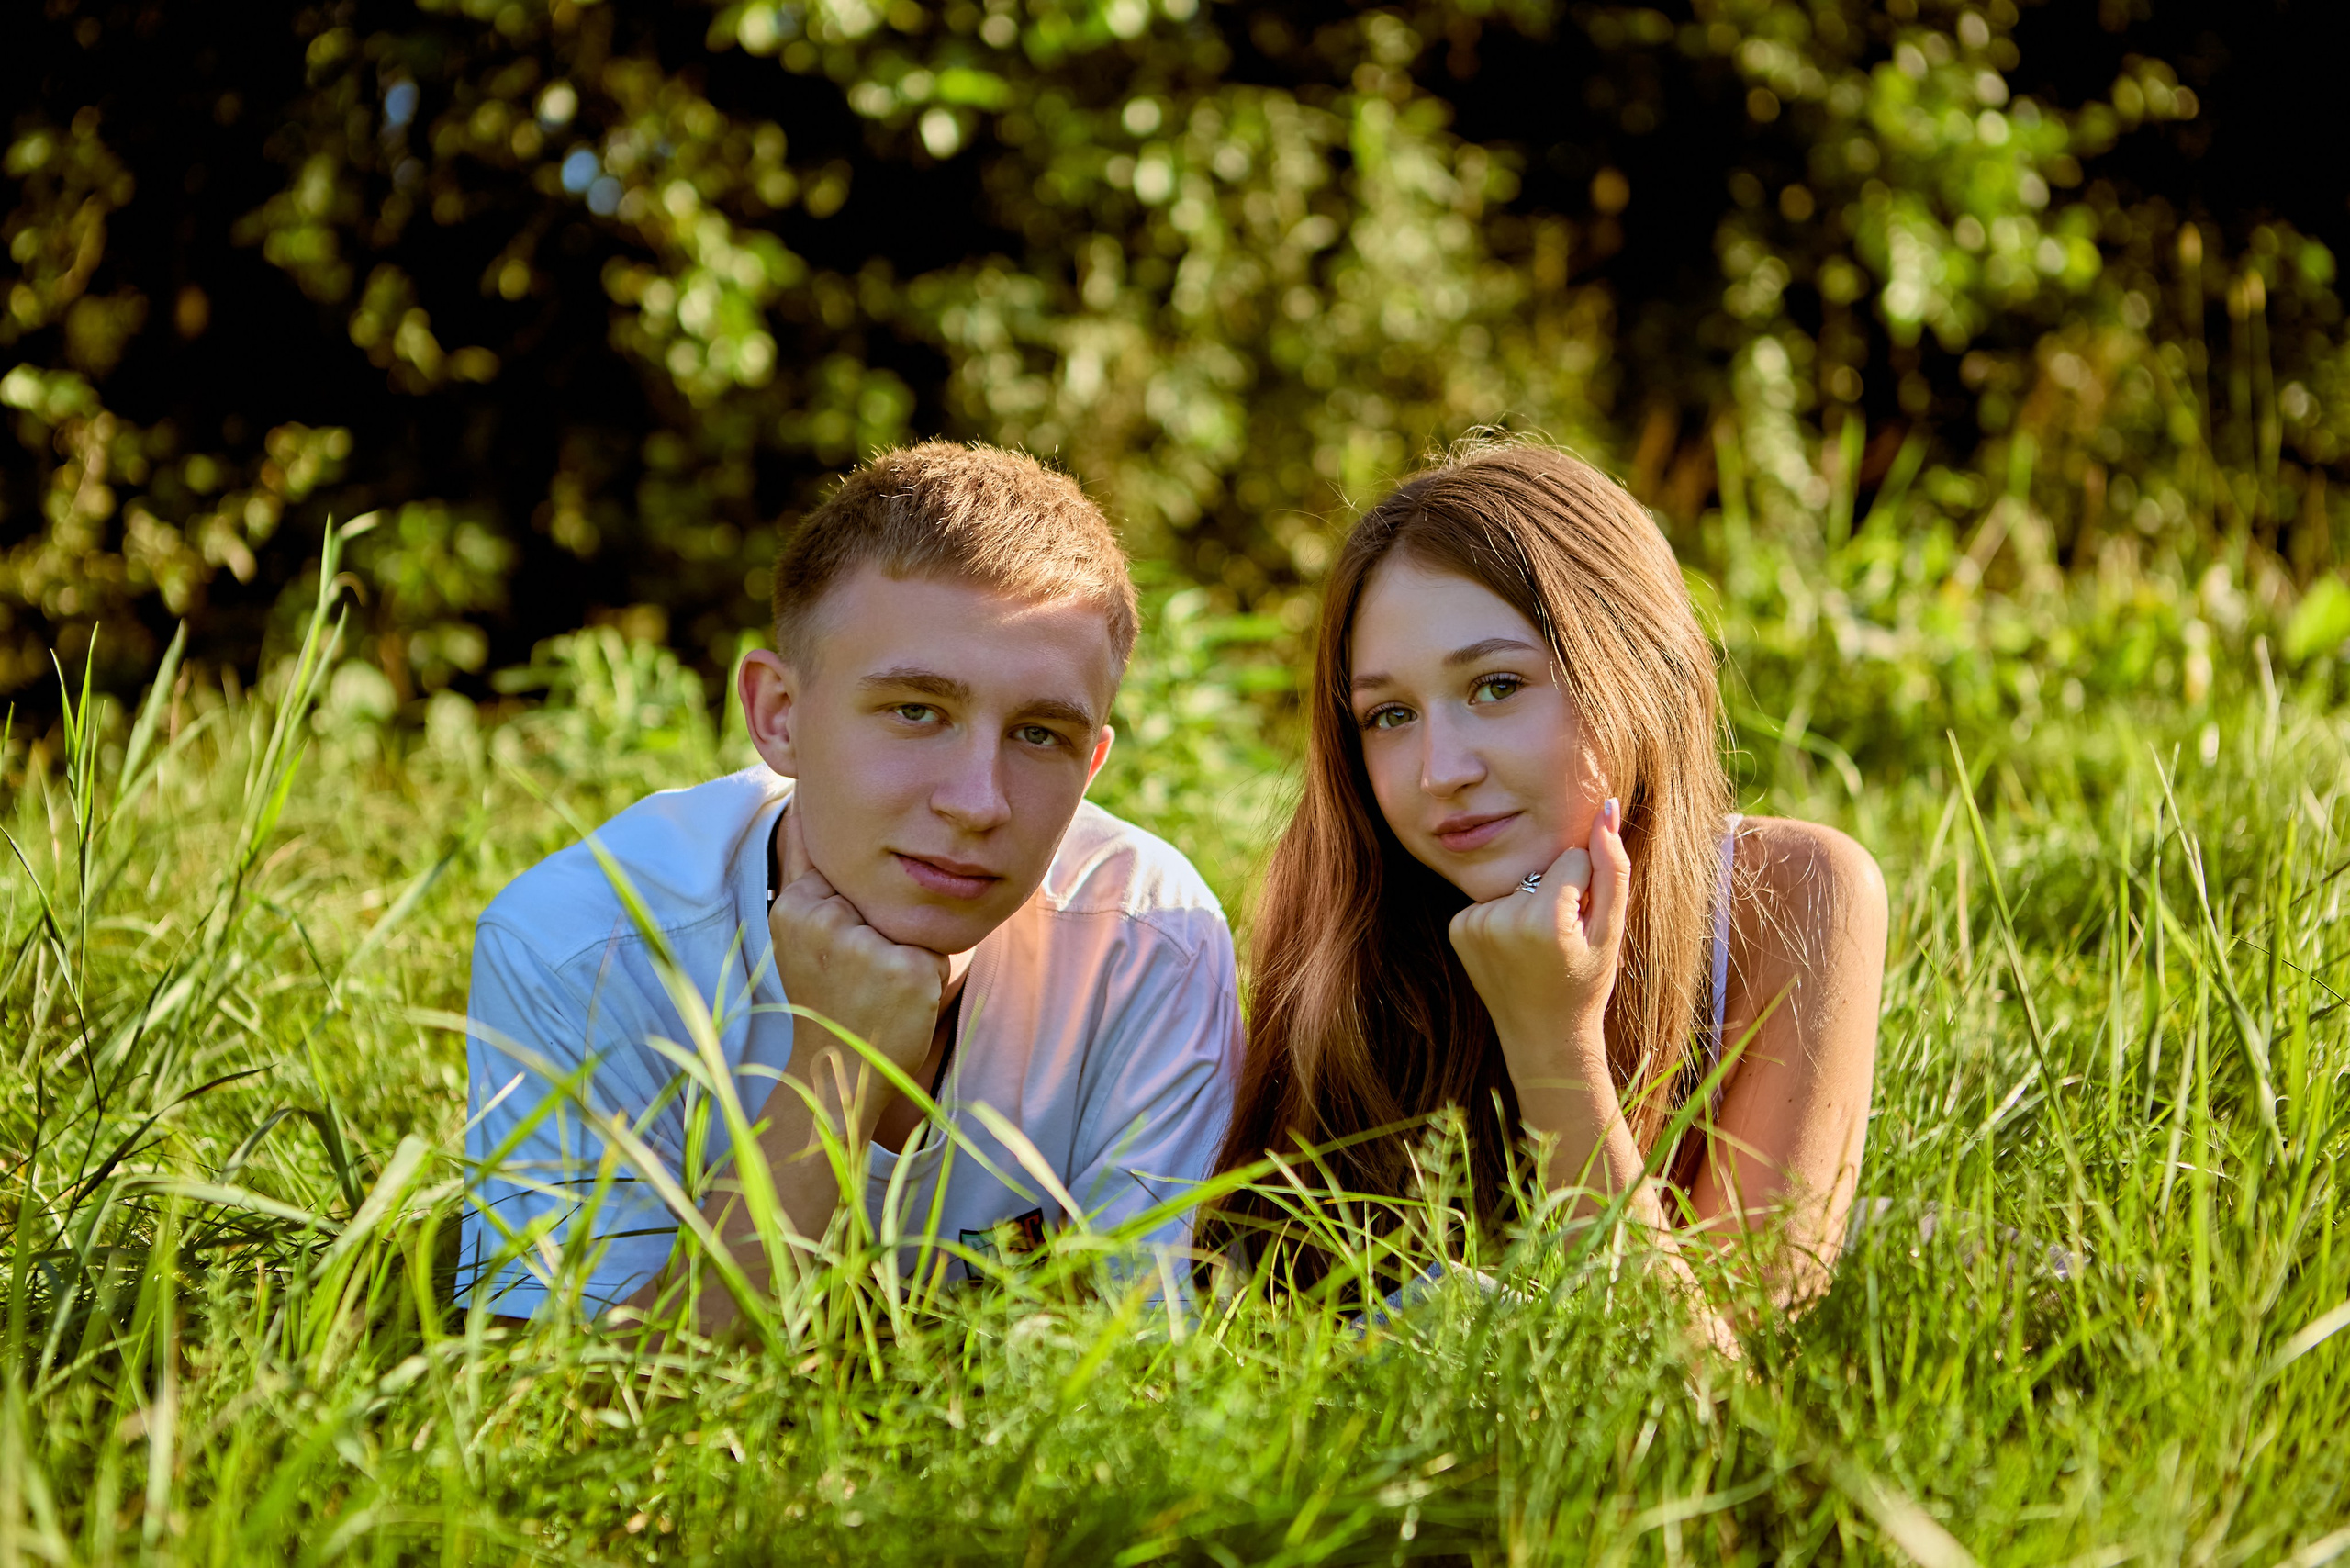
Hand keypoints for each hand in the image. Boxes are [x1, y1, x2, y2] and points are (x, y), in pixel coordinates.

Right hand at [769, 803, 947, 1080]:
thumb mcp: (805, 932)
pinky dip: (929, 977)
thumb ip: (807, 869)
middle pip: (883, 896)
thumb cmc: (829, 1001)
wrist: (837, 1078)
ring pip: (911, 922)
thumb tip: (803, 803)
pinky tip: (899, 1003)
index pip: (846, 873)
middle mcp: (823, 921)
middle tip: (858, 979)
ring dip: (907, 954)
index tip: (836, 955)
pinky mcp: (904, 969)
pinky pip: (936, 952)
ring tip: (876, 992)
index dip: (856, 913)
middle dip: (883, 931)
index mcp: (794, 907)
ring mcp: (864, 946)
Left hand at [1447, 797, 1630, 1089]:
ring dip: (1531, 904)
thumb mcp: (1610, 931)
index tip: (1581, 927)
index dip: (1586, 889)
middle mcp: (1500, 917)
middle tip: (1559, 941)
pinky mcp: (1457, 926)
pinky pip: (1494, 898)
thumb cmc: (1584, 984)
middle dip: (1558, 894)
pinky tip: (1513, 948)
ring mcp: (1472, 923)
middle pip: (1543, 868)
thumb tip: (1608, 807)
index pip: (1573, 858)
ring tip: (1537, 946)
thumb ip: (1613, 867)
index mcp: (1542, 919)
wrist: (1542, 1036)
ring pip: (1519, 882)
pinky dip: (1506, 916)